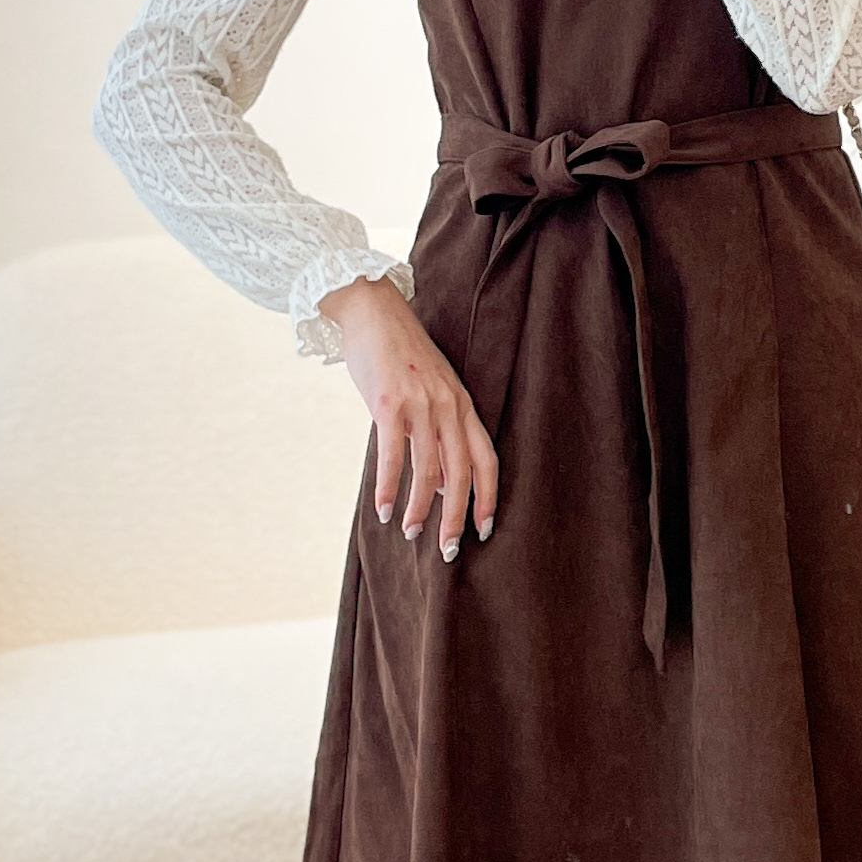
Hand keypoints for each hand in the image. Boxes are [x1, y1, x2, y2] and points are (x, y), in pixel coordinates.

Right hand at [319, 277, 497, 559]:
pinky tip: (385, 510)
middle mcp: (448, 407)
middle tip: (448, 550)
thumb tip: (441, 483)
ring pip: (428, 471)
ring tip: (412, 534)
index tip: (485, 529)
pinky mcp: (390, 403)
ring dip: (420, 509)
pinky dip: (390, 488)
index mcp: (463, 404)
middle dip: (456, 518)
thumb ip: (440, 432)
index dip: (489, 497)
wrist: (373, 310)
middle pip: (462, 474)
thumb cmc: (400, 355)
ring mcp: (421, 404)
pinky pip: (393, 456)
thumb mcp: (432, 390)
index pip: (487, 459)